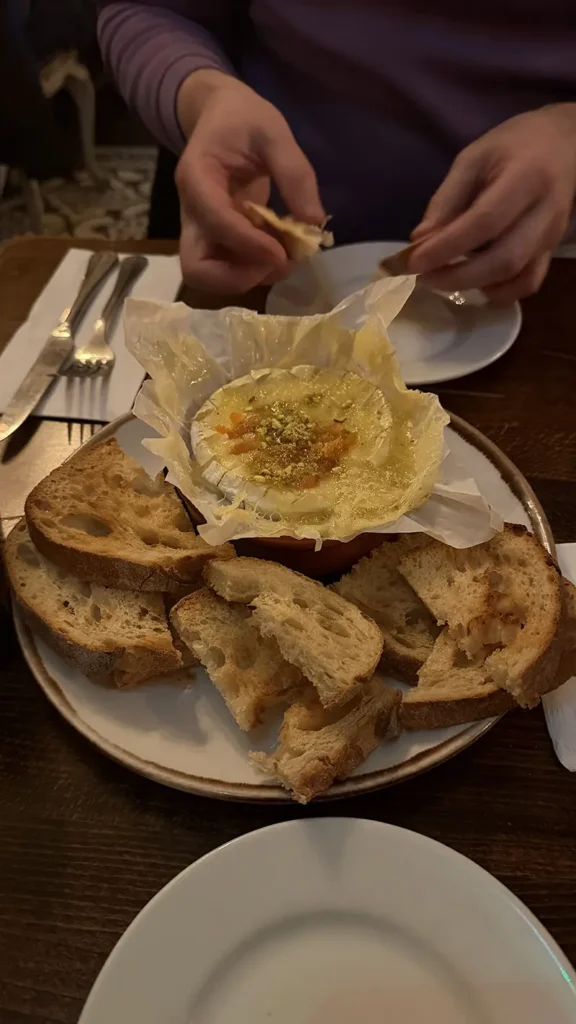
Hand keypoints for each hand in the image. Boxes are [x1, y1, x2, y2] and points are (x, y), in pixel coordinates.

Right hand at [175, 70, 323, 292]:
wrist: (221, 117)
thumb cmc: (243, 119)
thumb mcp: (273, 131)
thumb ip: (294, 172)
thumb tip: (314, 222)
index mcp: (196, 177)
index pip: (214, 221)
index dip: (248, 244)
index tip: (283, 253)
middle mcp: (190, 212)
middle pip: (196, 269)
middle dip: (238, 277)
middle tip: (278, 262)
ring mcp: (200, 230)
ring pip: (210, 277)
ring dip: (250, 277)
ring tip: (286, 256)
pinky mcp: (214, 240)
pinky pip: (227, 270)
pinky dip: (254, 270)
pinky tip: (280, 250)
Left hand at [409, 105, 575, 303]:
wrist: (566, 144)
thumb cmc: (515, 145)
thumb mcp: (474, 158)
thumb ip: (446, 199)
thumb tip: (419, 241)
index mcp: (525, 179)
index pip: (484, 222)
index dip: (446, 247)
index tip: (412, 261)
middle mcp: (545, 213)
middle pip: (503, 260)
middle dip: (457, 276)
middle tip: (422, 277)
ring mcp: (551, 236)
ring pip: (516, 277)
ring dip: (474, 286)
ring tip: (441, 280)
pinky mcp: (551, 250)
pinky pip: (528, 283)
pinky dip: (500, 293)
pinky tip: (475, 285)